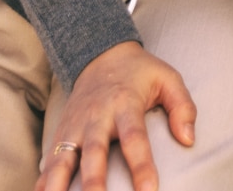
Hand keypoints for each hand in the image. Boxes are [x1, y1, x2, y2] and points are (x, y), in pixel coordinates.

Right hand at [35, 41, 196, 190]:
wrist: (100, 54)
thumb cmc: (139, 73)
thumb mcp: (168, 78)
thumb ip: (183, 107)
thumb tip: (188, 139)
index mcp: (125, 104)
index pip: (134, 139)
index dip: (141, 166)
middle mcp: (96, 117)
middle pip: (94, 153)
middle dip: (94, 182)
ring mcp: (75, 125)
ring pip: (63, 158)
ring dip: (58, 183)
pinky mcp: (61, 131)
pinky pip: (49, 159)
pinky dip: (43, 179)